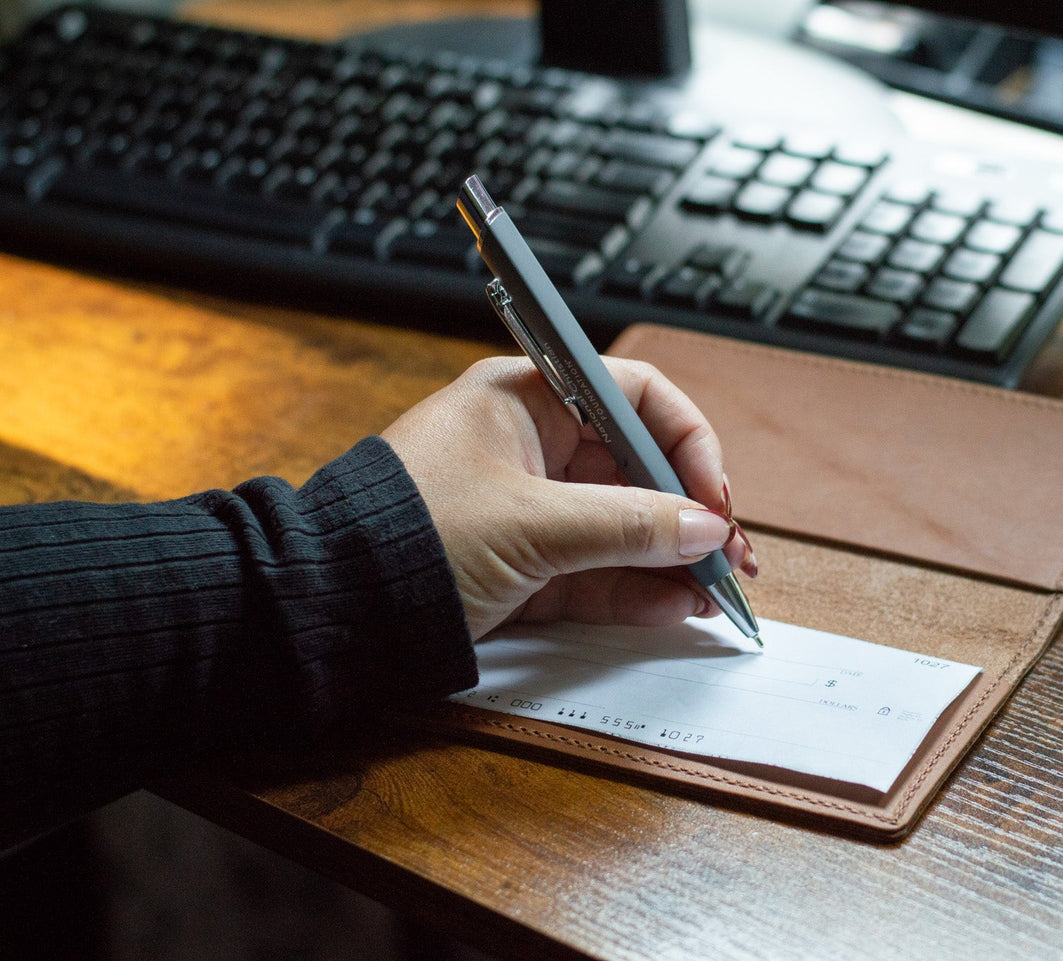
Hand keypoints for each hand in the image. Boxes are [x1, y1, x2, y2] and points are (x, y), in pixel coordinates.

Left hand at [381, 355, 753, 638]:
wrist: (329, 610)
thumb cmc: (405, 537)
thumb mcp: (531, 525)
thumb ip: (627, 524)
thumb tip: (704, 527)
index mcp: (525, 399)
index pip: (632, 396)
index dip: (685, 441)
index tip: (712, 493)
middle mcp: (532, 447)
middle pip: (636, 465)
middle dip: (688, 511)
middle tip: (730, 552)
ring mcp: (529, 509)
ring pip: (622, 525)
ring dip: (671, 557)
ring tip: (714, 590)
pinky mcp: (524, 565)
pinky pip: (596, 570)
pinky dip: (637, 588)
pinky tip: (675, 606)